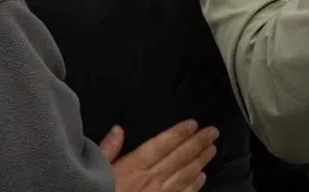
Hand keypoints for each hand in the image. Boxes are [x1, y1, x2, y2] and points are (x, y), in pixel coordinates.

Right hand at [99, 120, 218, 191]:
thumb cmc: (97, 191)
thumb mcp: (96, 170)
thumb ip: (107, 150)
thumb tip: (118, 129)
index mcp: (133, 167)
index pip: (161, 145)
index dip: (179, 133)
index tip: (194, 124)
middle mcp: (150, 180)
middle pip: (178, 158)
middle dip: (198, 143)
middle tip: (213, 132)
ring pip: (184, 175)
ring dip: (200, 161)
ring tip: (212, 149)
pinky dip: (194, 186)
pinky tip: (202, 177)